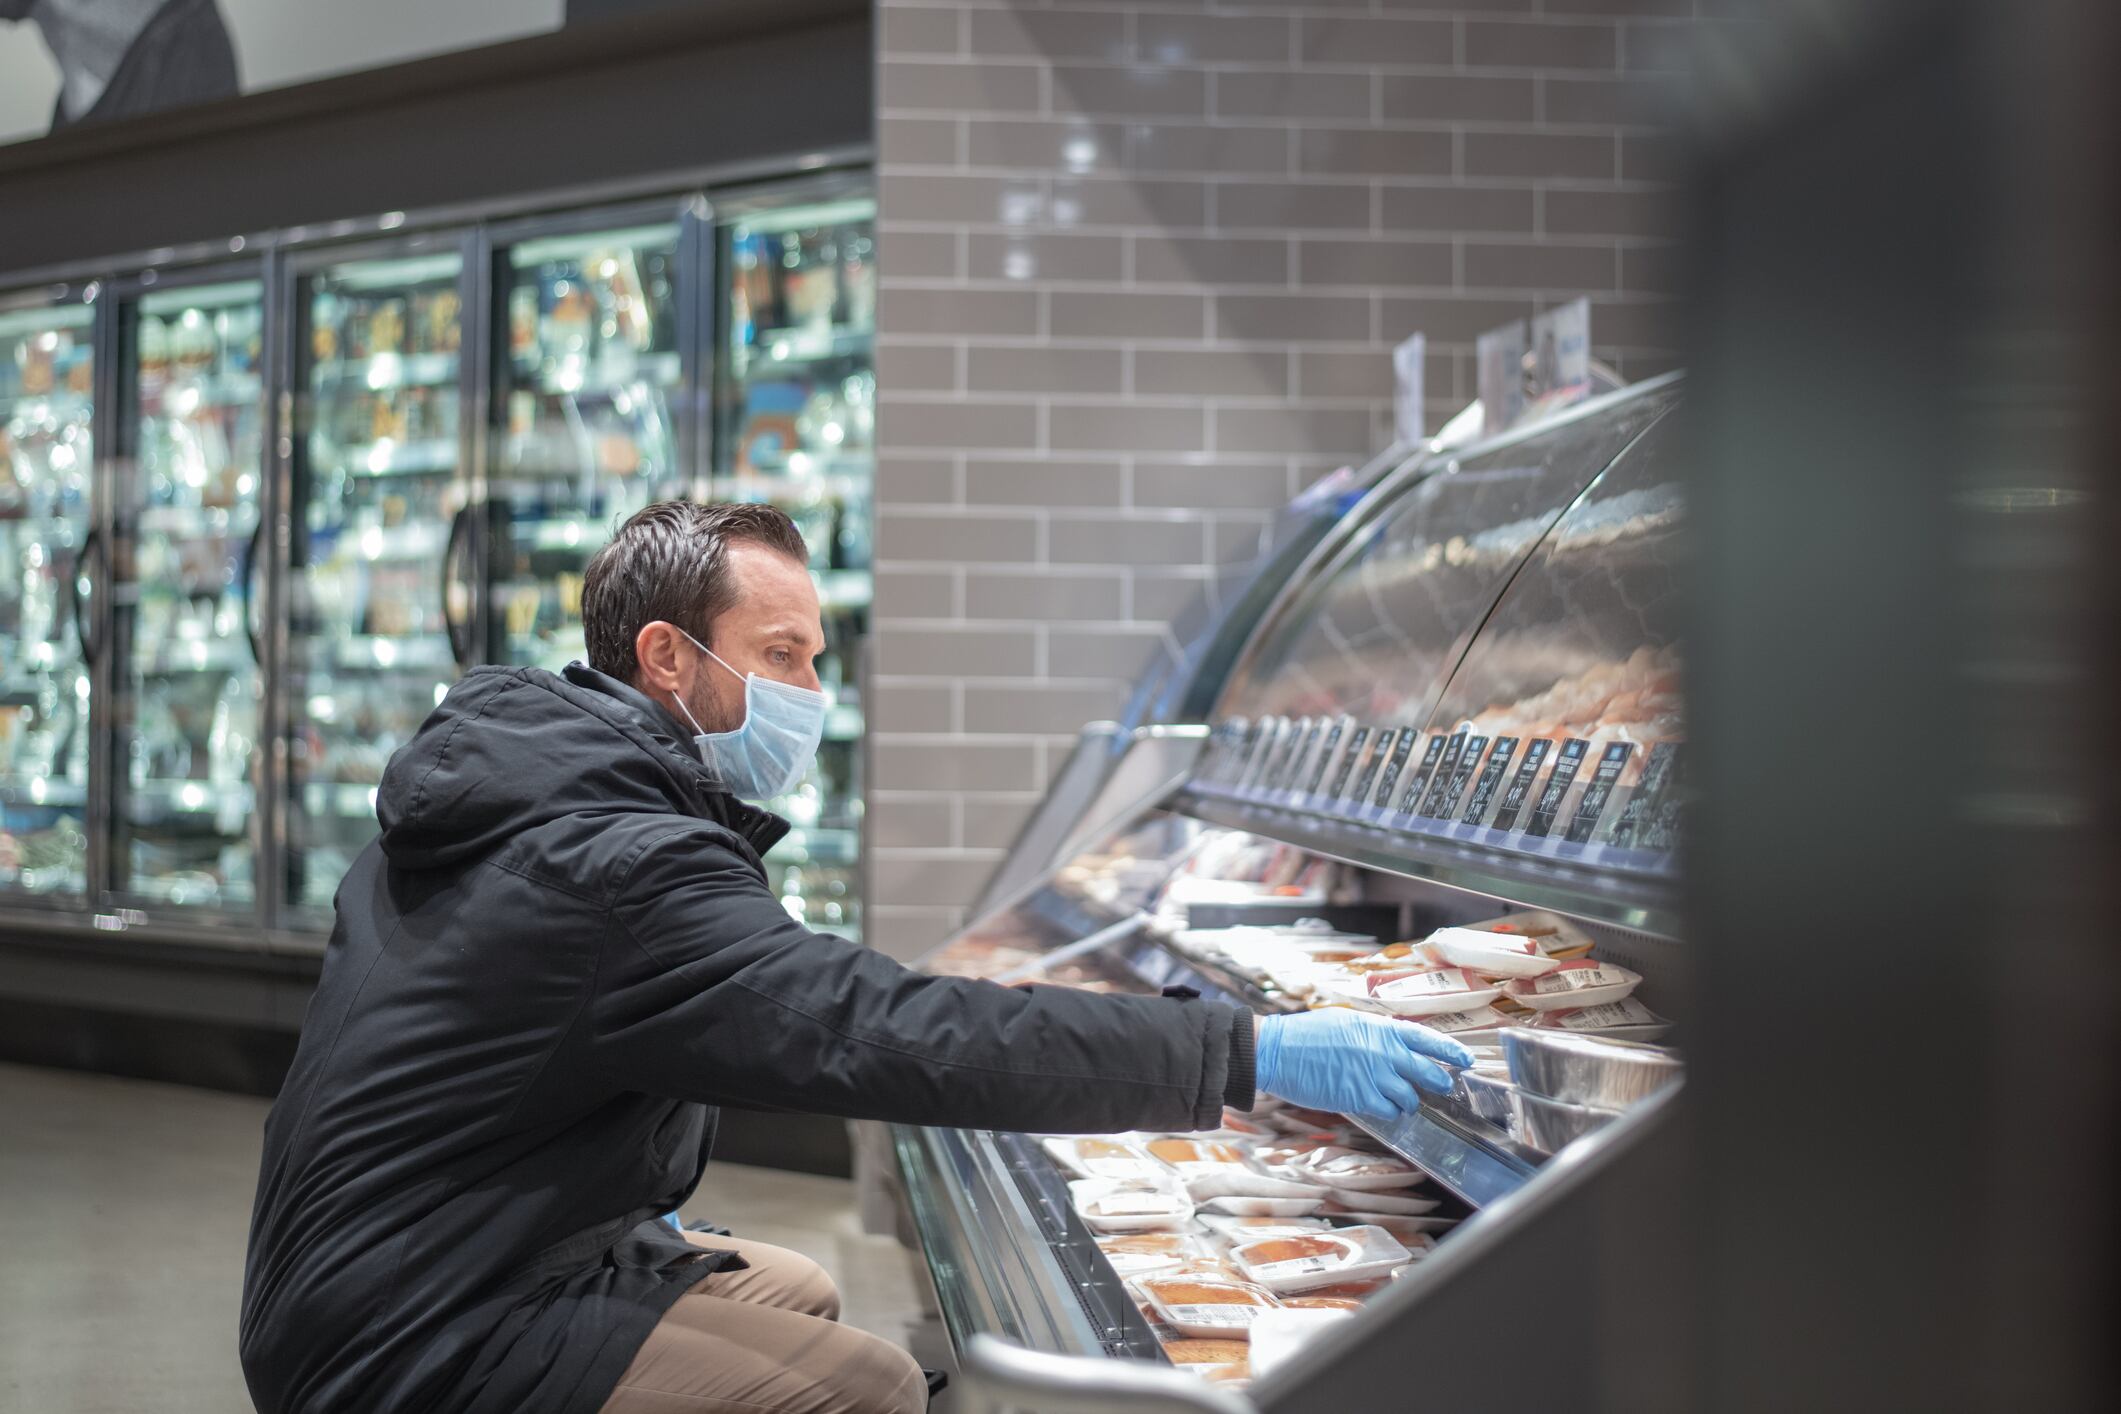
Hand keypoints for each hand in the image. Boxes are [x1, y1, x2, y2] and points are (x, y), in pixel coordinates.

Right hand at [1254, 1009, 1473, 1120]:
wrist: (1278, 1050)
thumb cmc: (1308, 1035)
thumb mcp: (1347, 1022)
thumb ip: (1376, 1034)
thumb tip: (1396, 1045)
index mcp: (1380, 1028)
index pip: (1427, 1039)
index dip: (1450, 1051)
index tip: (1466, 1060)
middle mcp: (1383, 1051)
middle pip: (1428, 1072)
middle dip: (1439, 1083)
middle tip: (1441, 1087)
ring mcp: (1373, 1076)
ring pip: (1410, 1098)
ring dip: (1407, 1101)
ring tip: (1397, 1099)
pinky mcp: (1359, 1097)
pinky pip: (1388, 1111)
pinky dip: (1388, 1110)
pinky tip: (1377, 1105)